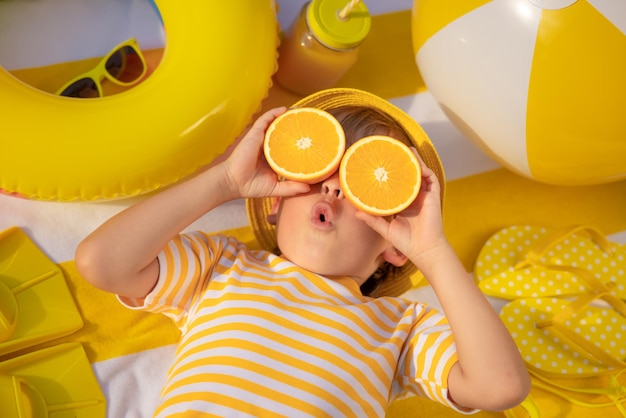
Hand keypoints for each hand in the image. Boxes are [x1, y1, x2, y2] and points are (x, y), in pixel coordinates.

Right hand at [222, 107, 309, 199]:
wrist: (234, 182)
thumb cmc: (251, 186)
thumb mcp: (276, 188)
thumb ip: (291, 188)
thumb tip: (309, 188)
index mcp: (272, 158)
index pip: (287, 147)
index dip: (297, 142)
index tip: (311, 140)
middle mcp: (267, 147)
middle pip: (282, 134)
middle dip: (294, 128)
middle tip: (308, 124)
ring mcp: (260, 139)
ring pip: (275, 124)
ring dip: (286, 117)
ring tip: (300, 113)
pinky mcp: (254, 134)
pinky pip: (265, 120)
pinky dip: (274, 113)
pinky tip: (285, 110)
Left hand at [355, 150, 446, 267]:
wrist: (424, 250)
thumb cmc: (406, 242)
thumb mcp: (385, 228)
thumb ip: (372, 219)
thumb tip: (356, 212)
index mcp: (404, 204)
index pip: (396, 186)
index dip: (390, 176)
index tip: (380, 166)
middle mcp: (414, 198)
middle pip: (408, 176)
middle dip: (402, 164)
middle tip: (392, 152)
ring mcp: (424, 196)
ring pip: (419, 174)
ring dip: (414, 162)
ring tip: (405, 150)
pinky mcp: (433, 196)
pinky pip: (430, 178)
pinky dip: (423, 168)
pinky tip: (415, 161)